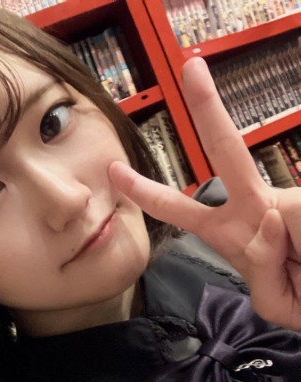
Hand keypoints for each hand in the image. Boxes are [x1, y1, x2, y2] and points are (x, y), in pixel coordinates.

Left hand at [109, 57, 300, 329]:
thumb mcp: (275, 298)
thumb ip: (264, 272)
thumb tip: (269, 218)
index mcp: (230, 232)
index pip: (181, 209)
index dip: (147, 192)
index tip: (114, 170)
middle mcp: (254, 208)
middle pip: (228, 153)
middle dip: (208, 111)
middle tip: (191, 67)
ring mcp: (284, 201)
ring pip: (278, 216)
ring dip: (291, 266)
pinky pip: (296, 224)